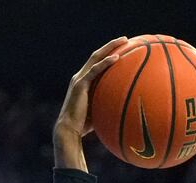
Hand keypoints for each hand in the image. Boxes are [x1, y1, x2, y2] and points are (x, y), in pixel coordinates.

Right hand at [53, 38, 139, 167]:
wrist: (69, 130)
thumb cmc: (85, 126)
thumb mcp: (100, 111)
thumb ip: (109, 104)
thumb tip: (125, 108)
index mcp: (84, 81)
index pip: (97, 62)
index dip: (108, 54)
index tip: (122, 48)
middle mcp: (81, 76)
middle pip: (97, 55)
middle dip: (111, 45)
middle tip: (125, 39)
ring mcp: (80, 79)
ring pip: (96, 57)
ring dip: (110, 48)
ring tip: (124, 41)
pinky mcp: (80, 85)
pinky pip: (95, 70)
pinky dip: (106, 63)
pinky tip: (117, 58)